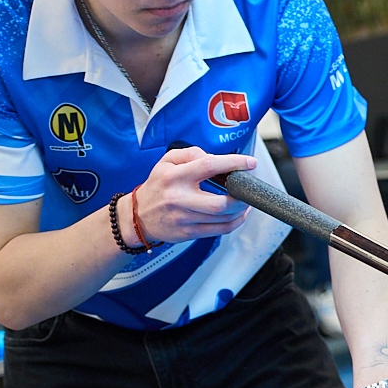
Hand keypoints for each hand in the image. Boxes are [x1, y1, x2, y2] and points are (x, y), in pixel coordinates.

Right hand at [132, 147, 252, 245]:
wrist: (137, 216)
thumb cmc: (157, 186)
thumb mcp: (166, 162)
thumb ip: (191, 153)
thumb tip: (214, 157)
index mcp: (175, 177)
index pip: (209, 166)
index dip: (234, 163)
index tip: (250, 163)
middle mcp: (179, 199)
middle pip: (220, 203)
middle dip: (241, 196)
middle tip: (248, 189)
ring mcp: (184, 218)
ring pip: (223, 219)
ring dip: (241, 210)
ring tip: (245, 200)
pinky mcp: (188, 233)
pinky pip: (219, 230)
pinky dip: (235, 222)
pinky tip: (239, 214)